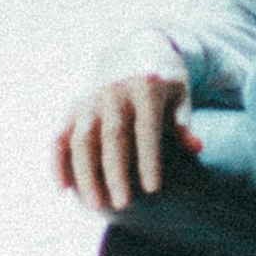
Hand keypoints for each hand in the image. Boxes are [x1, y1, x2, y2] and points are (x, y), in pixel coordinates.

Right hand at [53, 75, 189, 214]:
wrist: (133, 50)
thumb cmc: (164, 82)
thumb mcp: (180, 93)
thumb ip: (184, 121)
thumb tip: (196, 147)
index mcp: (146, 86)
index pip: (146, 127)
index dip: (149, 158)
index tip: (153, 189)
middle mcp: (113, 91)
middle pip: (112, 136)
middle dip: (116, 172)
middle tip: (123, 205)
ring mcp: (89, 99)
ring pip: (82, 139)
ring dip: (86, 173)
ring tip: (95, 206)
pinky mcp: (72, 108)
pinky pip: (60, 137)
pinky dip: (58, 163)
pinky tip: (63, 190)